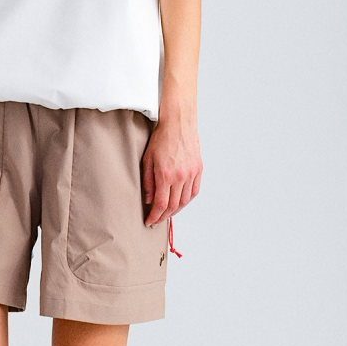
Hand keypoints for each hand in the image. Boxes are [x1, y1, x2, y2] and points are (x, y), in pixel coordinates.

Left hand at [141, 100, 202, 226]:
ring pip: (185, 201)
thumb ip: (147, 182)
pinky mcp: (198, 170)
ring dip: (175, 210)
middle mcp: (180, 177)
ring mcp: (191, 174)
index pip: (161, 204)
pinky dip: (187, 200)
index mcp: (166, 175)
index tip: (149, 221)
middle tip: (156, 220)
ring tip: (166, 213)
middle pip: (173, 206)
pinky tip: (180, 202)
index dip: (155, 216)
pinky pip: (194, 192)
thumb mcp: (147, 160)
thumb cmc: (161, 139)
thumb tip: (148, 200)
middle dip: (163, 216)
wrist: (178, 124)